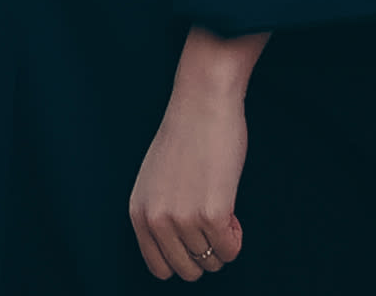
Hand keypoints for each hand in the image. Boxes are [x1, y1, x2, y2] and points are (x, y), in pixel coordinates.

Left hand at [130, 27, 264, 279]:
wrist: (203, 103)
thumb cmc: (186, 139)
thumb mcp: (157, 181)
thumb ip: (160, 214)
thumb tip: (181, 253)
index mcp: (139, 213)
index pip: (159, 267)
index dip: (183, 258)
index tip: (195, 239)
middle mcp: (156, 219)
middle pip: (188, 270)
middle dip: (206, 254)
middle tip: (212, 223)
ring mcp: (183, 218)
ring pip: (213, 260)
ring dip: (223, 239)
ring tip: (220, 205)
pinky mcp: (211, 213)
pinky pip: (231, 250)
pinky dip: (237, 238)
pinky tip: (232, 210)